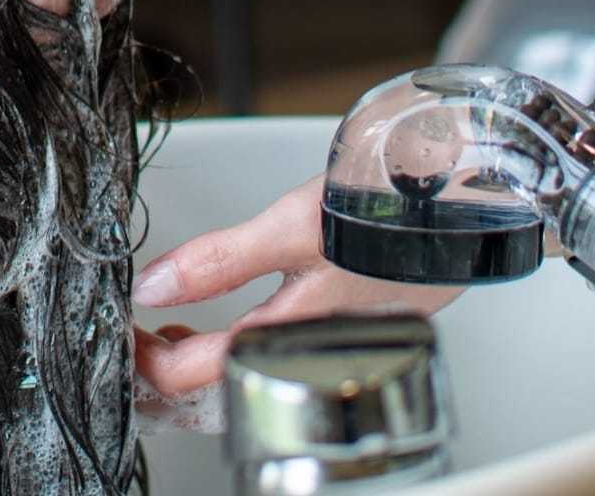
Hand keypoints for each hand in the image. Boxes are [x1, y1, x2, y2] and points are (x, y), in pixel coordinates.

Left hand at [132, 175, 463, 397]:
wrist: (474, 202)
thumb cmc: (395, 213)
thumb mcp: (290, 228)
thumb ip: (219, 260)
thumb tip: (153, 285)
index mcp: (292, 336)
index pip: (193, 377)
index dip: (145, 362)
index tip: (120, 334)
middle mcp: (311, 350)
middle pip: (218, 391)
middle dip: (166, 372)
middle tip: (133, 339)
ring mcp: (329, 341)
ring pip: (245, 375)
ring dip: (198, 361)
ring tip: (165, 334)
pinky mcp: (344, 325)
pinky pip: (273, 354)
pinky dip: (233, 346)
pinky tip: (224, 318)